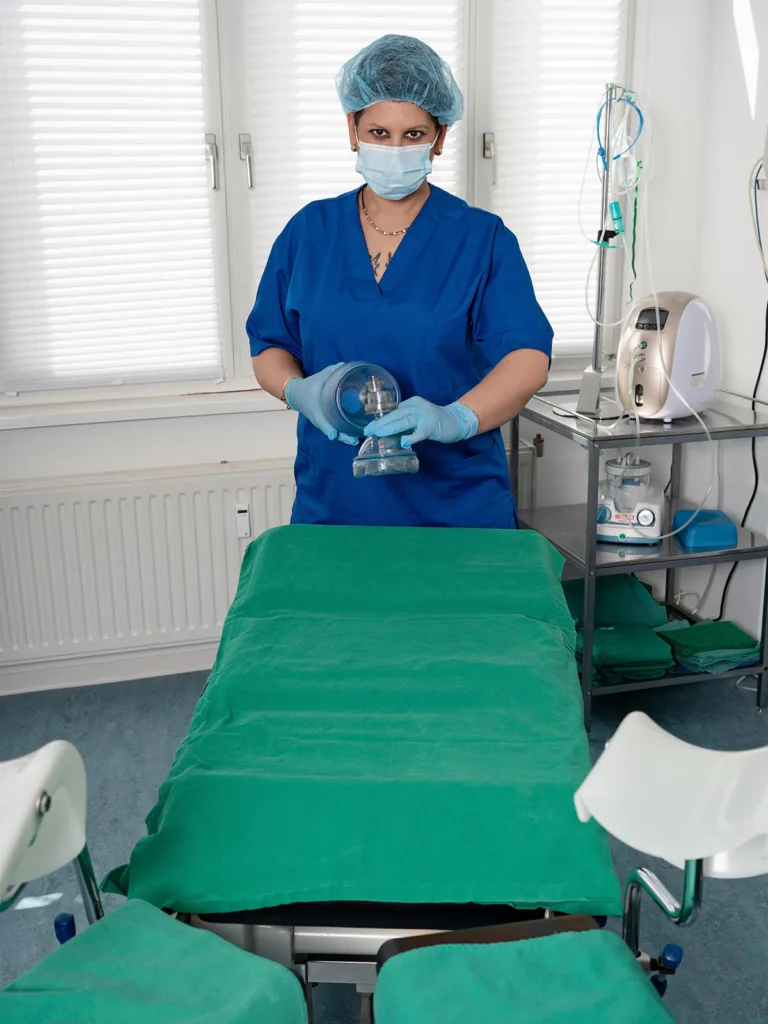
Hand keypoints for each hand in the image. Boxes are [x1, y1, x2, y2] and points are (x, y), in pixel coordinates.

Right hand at [285, 364, 358, 443]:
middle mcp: (318, 418)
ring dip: (343, 437)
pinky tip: (352, 436)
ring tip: (355, 441)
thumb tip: (344, 365)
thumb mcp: (319, 377)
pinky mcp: (324, 423)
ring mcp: (321, 422)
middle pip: (329, 430)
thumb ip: (331, 371)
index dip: (328, 427)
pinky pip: (333, 430)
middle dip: (341, 436)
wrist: (296, 394)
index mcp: (315, 407)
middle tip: (353, 440)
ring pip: (332, 433)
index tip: (333, 434)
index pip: (321, 420)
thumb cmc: (309, 385)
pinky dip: (342, 434)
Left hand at [364, 397, 478, 446]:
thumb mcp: (417, 415)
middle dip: (380, 424)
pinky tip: (402, 442)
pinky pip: (417, 433)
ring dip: (389, 429)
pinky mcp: (430, 427)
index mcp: (412, 402)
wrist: (456, 420)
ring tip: (377, 434)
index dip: (381, 420)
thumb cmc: (434, 420)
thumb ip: (404, 419)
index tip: (369, 427)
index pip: (393, 411)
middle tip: (367, 431)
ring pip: (403, 422)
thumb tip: (386, 430)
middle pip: (395, 415)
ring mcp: (424, 416)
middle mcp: (417, 406)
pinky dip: (410, 438)